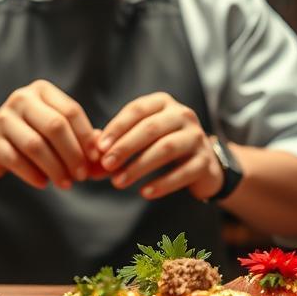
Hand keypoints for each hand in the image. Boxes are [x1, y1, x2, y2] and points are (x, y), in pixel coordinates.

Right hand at [0, 80, 98, 189]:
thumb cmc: (30, 136)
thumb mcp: (54, 131)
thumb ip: (79, 139)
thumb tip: (102, 152)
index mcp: (41, 90)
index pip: (71, 111)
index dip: (86, 136)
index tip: (96, 158)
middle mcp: (21, 98)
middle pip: (55, 126)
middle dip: (73, 154)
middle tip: (82, 176)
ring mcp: (3, 118)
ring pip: (36, 145)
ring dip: (55, 168)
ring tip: (66, 184)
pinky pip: (15, 160)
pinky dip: (33, 174)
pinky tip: (43, 183)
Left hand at [95, 92, 222, 200]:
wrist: (202, 165)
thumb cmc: (161, 147)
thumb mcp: (139, 141)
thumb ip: (114, 146)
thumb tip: (91, 157)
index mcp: (163, 103)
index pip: (137, 110)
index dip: (117, 128)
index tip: (99, 147)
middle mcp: (183, 115)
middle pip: (151, 128)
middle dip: (125, 147)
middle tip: (106, 165)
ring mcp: (197, 137)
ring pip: (167, 148)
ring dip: (140, 166)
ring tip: (119, 182)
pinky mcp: (205, 162)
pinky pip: (184, 172)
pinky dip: (163, 183)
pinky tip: (145, 192)